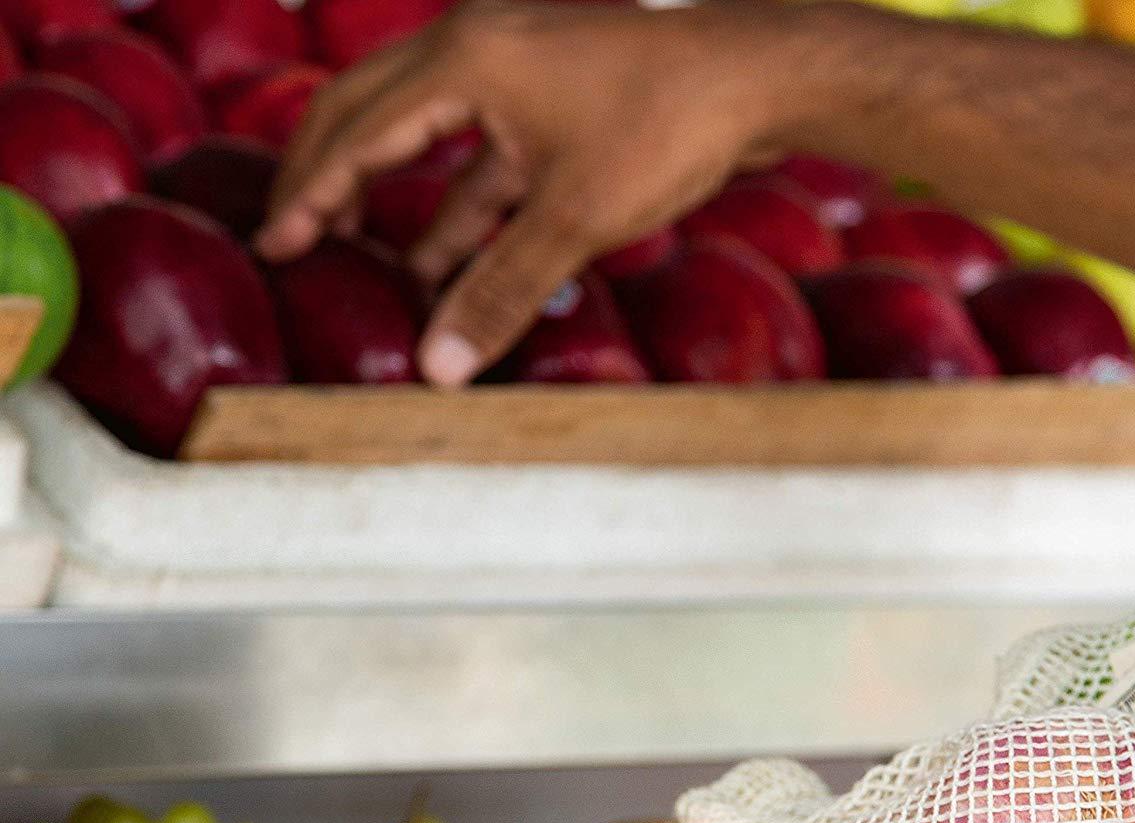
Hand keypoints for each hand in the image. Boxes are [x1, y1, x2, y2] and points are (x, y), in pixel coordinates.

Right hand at [257, 1, 818, 385]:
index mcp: (465, 57)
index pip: (358, 129)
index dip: (312, 192)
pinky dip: (465, 203)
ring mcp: (517, 68)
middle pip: (371, 112)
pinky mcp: (553, 98)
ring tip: (371, 262)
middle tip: (297, 237)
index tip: (279, 243)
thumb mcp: (574, 218)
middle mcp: (478, 45)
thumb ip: (500, 292)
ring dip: (403, 200)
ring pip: (430, 136)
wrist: (758, 78)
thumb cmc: (667, 126)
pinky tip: (449, 260)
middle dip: (333, 178)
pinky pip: (486, 152)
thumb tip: (438, 367)